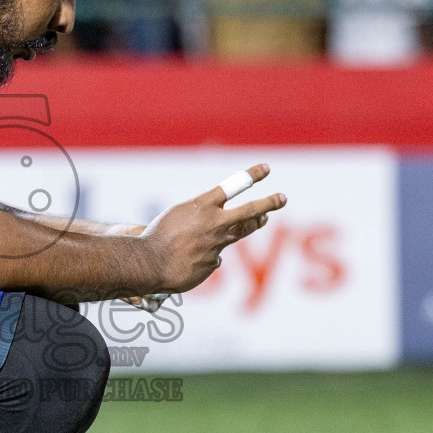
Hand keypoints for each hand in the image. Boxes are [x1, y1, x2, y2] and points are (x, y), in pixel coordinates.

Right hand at [138, 164, 285, 293]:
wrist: (150, 263)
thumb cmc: (158, 236)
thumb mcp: (178, 215)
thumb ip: (200, 214)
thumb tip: (220, 222)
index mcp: (202, 205)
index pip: (233, 186)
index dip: (252, 176)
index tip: (267, 168)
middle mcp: (214, 223)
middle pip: (249, 211)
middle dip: (269, 204)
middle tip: (283, 198)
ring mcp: (217, 244)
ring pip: (240, 232)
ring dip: (254, 223)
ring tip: (263, 219)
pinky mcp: (213, 263)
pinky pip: (214, 255)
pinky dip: (206, 254)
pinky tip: (191, 258)